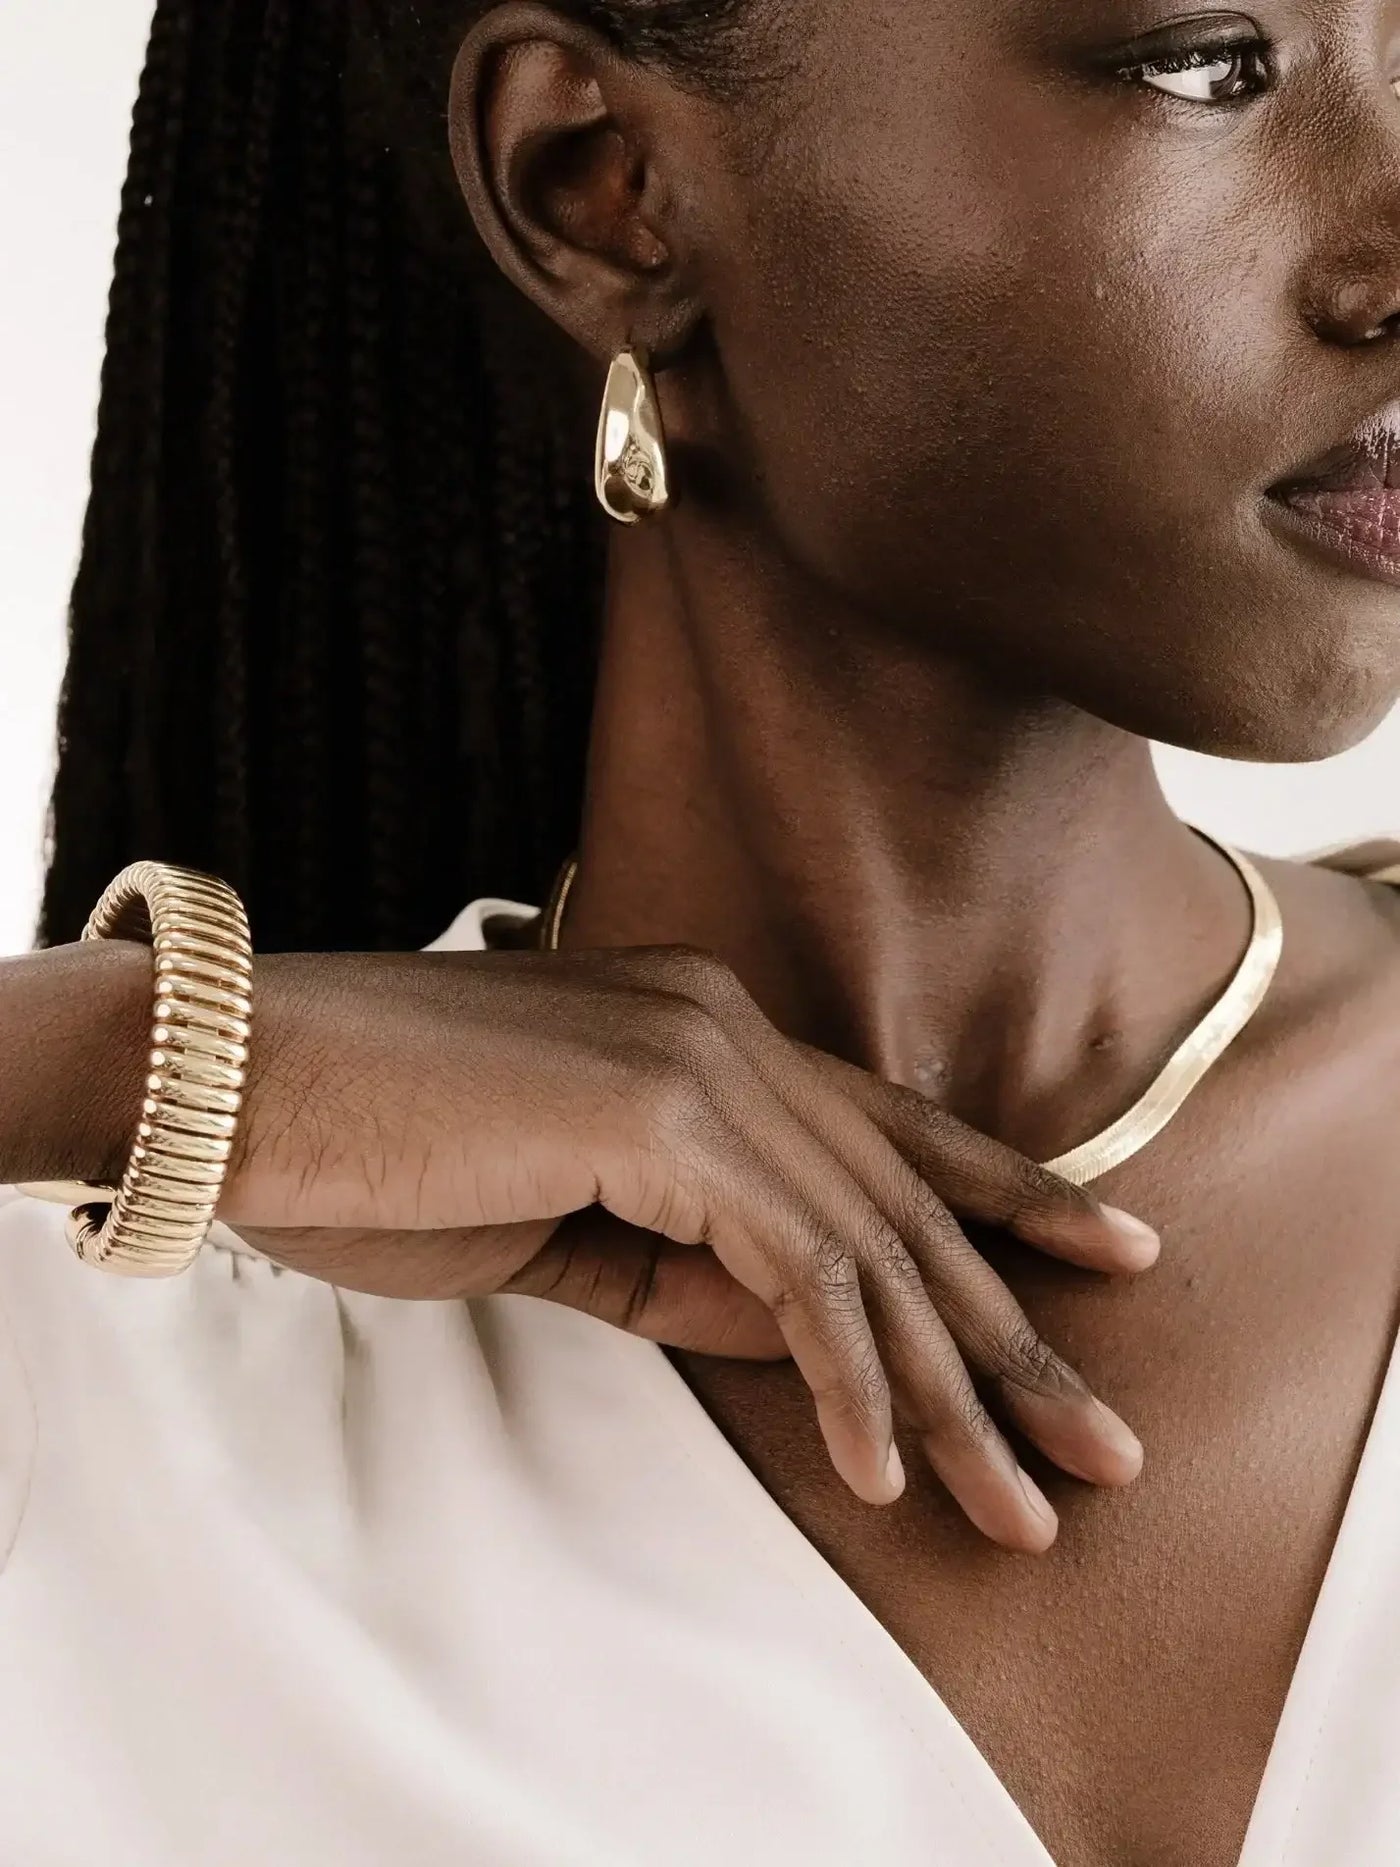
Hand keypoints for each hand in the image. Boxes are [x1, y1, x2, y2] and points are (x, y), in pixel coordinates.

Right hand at [223, 944, 1157, 1551]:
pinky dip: (850, 1379)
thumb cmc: (375, 1148)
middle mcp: (723, 1022)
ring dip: (952, 1390)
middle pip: (905, 1199)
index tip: (1105, 1253)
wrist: (236, 1084)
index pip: (890, 1121)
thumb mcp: (561, 1221)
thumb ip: (683, 1255)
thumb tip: (792, 1327)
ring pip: (872, 1245)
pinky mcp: (661, 1112)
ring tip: (1022, 1504)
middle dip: (1011, 1335)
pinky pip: (798, 1269)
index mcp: (703, 1026)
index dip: (1008, 1190)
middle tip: (1102, 1449)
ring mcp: (698, 1056)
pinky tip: (887, 1472)